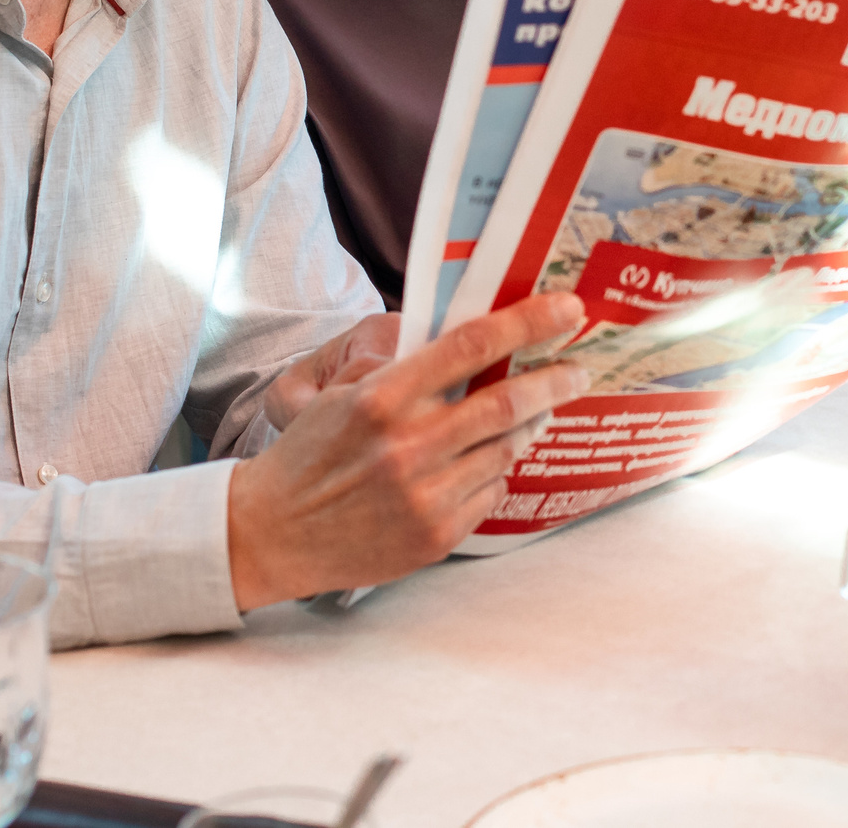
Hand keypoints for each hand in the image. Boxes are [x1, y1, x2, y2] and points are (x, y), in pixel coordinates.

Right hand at [225, 294, 590, 607]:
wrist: (269, 534)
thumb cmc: (309, 455)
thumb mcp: (342, 395)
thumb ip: (405, 371)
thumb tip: (476, 345)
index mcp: (381, 398)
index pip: (471, 346)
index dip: (529, 322)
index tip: (567, 310)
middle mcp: (407, 447)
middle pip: (507, 402)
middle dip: (556, 380)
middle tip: (578, 370)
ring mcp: (424, 497)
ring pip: (506, 450)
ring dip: (529, 427)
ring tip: (535, 413)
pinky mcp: (435, 537)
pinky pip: (490, 493)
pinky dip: (496, 472)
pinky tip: (483, 463)